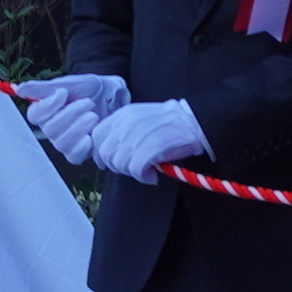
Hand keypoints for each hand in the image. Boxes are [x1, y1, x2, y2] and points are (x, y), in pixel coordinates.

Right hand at [16, 72, 126, 156]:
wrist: (114, 97)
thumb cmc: (90, 89)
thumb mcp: (69, 84)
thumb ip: (43, 88)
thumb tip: (18, 89)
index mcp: (47, 111)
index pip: (34, 116)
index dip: (48, 106)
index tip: (63, 93)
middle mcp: (53, 129)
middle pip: (50, 130)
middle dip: (71, 114)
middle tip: (88, 103)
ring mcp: (66, 142)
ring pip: (62, 144)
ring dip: (79, 128)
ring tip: (94, 115)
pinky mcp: (80, 152)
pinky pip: (74, 156)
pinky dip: (84, 146)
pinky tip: (93, 135)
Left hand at [86, 100, 212, 180]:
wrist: (194, 121)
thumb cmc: (168, 124)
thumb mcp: (140, 120)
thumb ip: (121, 133)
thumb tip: (105, 155)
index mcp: (122, 115)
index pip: (97, 136)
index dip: (100, 154)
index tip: (110, 163)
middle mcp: (127, 122)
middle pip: (106, 153)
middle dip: (116, 165)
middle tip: (132, 168)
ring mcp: (139, 133)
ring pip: (119, 162)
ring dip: (130, 172)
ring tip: (144, 171)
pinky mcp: (152, 145)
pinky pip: (135, 168)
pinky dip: (142, 176)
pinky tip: (151, 176)